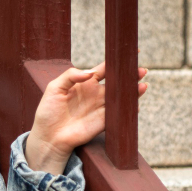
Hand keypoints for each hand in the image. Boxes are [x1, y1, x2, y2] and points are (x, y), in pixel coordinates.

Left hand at [25, 60, 147, 172]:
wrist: (48, 137)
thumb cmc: (48, 111)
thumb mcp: (54, 88)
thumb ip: (70, 76)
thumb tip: (89, 72)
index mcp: (85, 82)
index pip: (104, 69)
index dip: (115, 61)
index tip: (127, 53)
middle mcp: (96, 93)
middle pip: (117, 81)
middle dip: (130, 75)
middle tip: (141, 70)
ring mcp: (101, 108)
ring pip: (121, 96)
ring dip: (133, 90)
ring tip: (143, 83)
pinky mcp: (104, 122)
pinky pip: (119, 113)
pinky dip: (129, 107)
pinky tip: (136, 100)